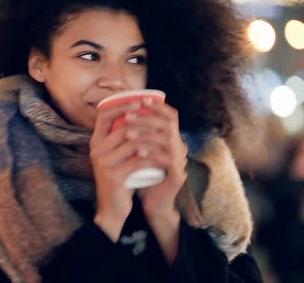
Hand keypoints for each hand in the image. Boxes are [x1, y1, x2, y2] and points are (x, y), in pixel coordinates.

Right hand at [90, 101, 162, 240]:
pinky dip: (153, 158)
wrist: (112, 208)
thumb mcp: (115, 156)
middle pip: (123, 127)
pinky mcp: (114, 175)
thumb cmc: (119, 179)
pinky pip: (138, 161)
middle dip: (145, 123)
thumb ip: (120, 139)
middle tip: (161, 123)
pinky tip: (163, 158)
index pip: (104, 114)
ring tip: (166, 141)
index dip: (121, 105)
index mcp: (95, 142)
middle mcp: (96, 150)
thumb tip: (137, 115)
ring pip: (133, 143)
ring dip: (153, 141)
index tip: (138, 102)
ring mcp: (104, 162)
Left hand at [127, 98, 188, 218]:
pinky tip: (137, 152)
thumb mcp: (141, 153)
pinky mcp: (177, 176)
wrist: (154, 204)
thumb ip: (138, 135)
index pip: (171, 116)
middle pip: (169, 124)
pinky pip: (167, 160)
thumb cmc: (145, 176)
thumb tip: (122, 114)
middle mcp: (180, 148)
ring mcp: (180, 162)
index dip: (158, 106)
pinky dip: (151, 154)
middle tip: (128, 116)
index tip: (141, 99)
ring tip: (127, 133)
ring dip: (146, 134)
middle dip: (147, 118)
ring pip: (168, 140)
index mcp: (172, 140)